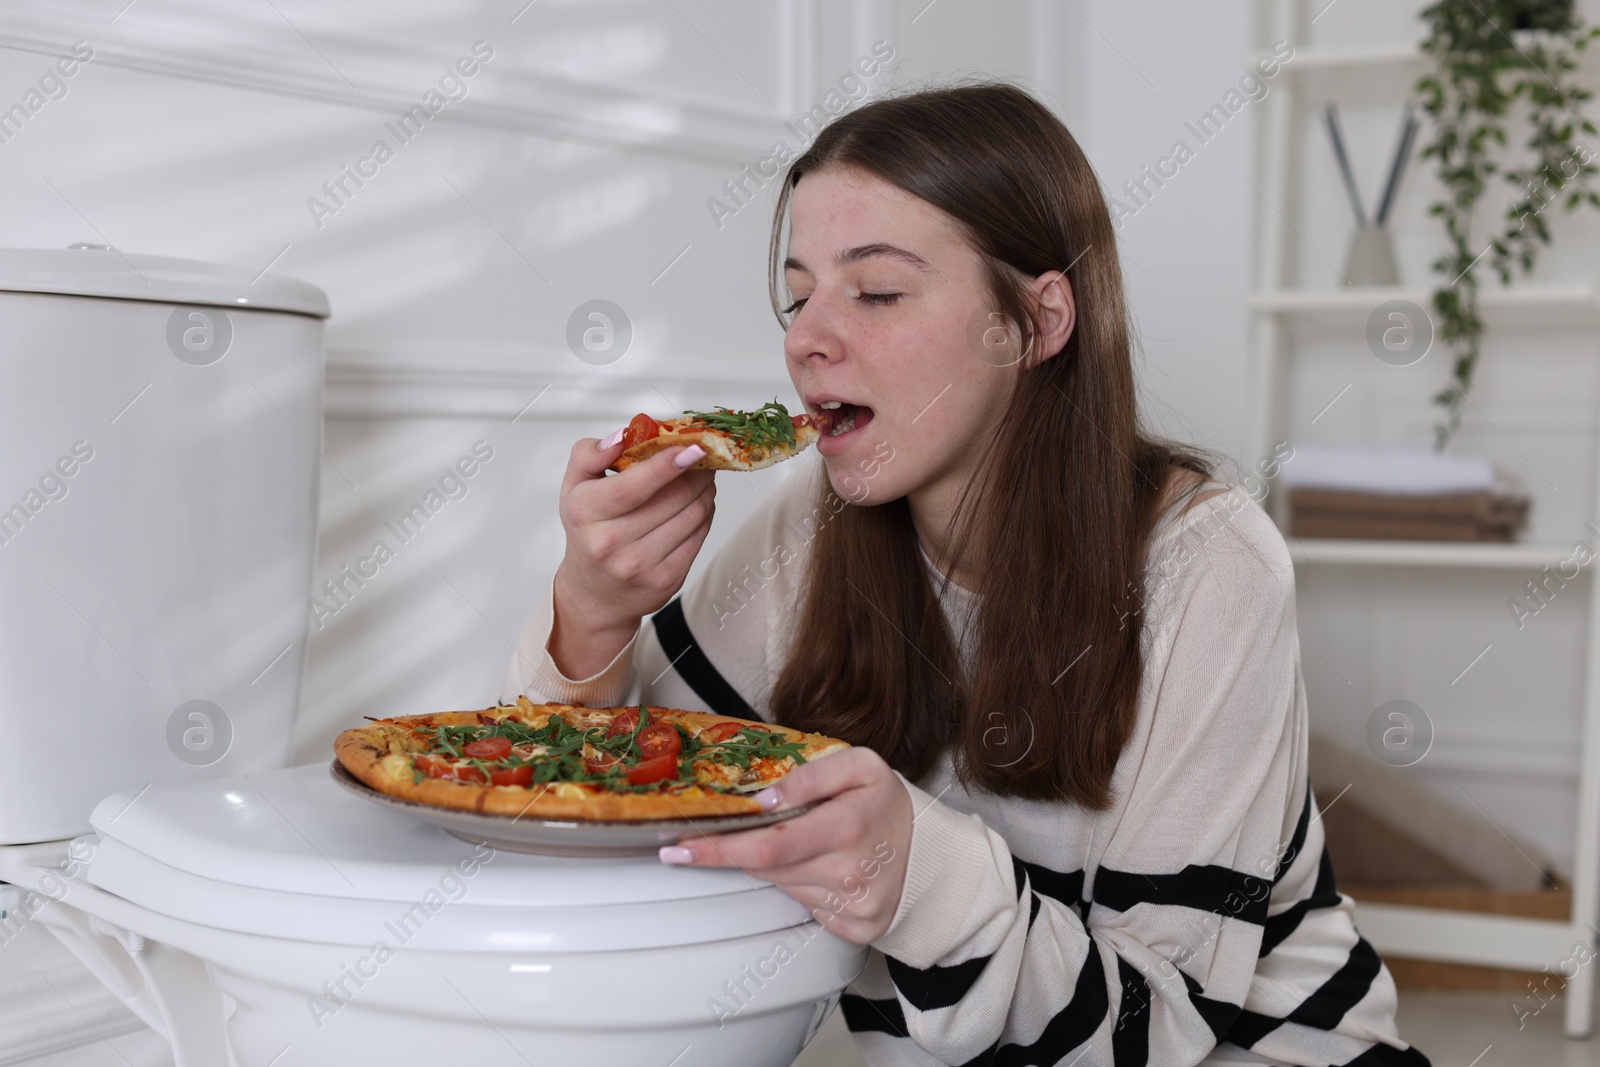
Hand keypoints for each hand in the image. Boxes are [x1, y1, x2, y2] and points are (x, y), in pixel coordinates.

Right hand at [550, 431, 715, 678]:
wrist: (595, 593)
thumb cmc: (587, 531)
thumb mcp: (574, 488)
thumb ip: (589, 454)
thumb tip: (620, 437)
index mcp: (585, 512)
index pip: (633, 486)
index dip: (667, 464)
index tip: (692, 447)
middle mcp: (610, 542)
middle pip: (674, 497)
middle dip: (696, 471)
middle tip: (701, 457)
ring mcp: (640, 565)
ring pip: (693, 514)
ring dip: (705, 490)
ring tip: (700, 480)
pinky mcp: (666, 580)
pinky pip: (700, 536)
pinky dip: (705, 513)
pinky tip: (697, 505)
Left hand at [661, 747, 912, 943]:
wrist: (934, 854)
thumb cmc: (891, 805)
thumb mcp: (859, 766)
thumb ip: (809, 775)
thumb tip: (762, 800)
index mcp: (848, 828)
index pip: (768, 846)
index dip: (718, 849)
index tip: (678, 847)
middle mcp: (850, 874)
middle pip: (768, 867)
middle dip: (744, 849)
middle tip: (734, 832)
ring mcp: (852, 907)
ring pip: (782, 886)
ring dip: (778, 864)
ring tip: (808, 841)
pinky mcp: (853, 929)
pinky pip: (804, 906)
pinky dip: (801, 884)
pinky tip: (824, 867)